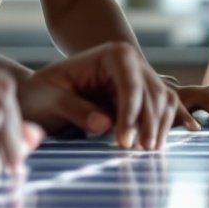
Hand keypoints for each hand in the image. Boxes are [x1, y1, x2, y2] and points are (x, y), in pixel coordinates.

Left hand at [22, 43, 184, 148]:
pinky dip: (164, 126)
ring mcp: (141, 78)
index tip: (124, 142)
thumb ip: (75, 109)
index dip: (130, 114)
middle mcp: (132, 62)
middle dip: (149, 124)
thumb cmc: (44, 92)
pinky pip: (163, 109)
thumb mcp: (51, 99)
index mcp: (112, 55)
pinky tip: (161, 143)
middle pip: (152, 94)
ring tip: (149, 153)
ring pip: (162, 102)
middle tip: (142, 152)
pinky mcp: (143, 95)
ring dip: (160, 128)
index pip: (130, 84)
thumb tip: (105, 124)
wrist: (43, 92)